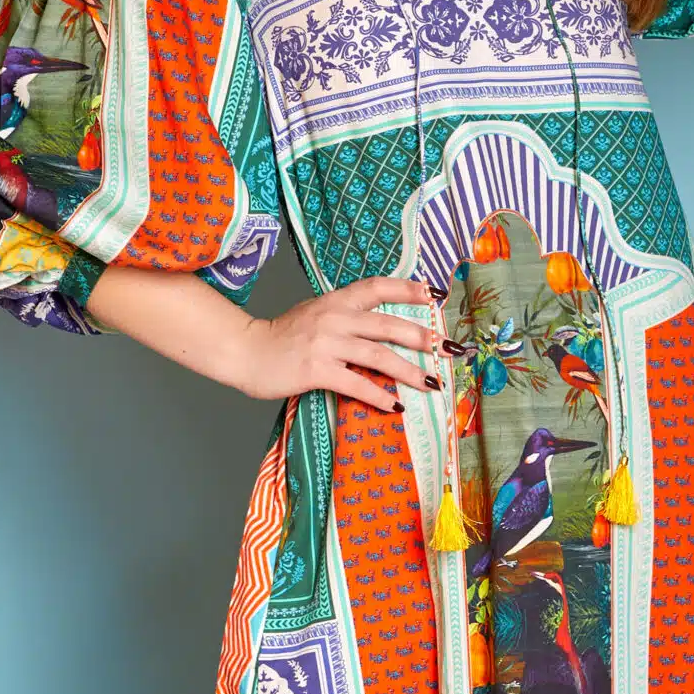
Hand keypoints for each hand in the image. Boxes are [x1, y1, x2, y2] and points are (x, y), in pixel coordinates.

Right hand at [239, 273, 443, 412]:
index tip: (436, 295)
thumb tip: (379, 329)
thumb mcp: (314, 314)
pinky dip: (379, 396)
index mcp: (336, 301)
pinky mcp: (316, 370)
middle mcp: (334, 318)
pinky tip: (395, 406)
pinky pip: (356, 384)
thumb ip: (344, 317)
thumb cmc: (281, 337)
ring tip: (431, 384)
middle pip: (388, 325)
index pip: (378, 287)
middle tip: (448, 349)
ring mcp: (325, 343)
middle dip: (423, 338)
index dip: (409, 289)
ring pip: (379, 356)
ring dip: (409, 372)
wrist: (245, 351)